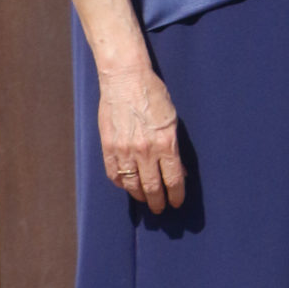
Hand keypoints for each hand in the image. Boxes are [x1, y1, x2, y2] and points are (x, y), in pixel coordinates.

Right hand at [97, 62, 184, 211]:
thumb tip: (179, 170)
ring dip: (139, 196)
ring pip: (132, 185)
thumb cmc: (153, 95)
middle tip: (160, 208)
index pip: (173, 179)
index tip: (177, 203)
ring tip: (145, 200)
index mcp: (165, 143)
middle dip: (158, 202)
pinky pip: (114, 174)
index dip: (176, 195)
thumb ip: (174, 147)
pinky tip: (127, 186)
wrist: (125, 78)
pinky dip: (121, 183)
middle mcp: (145, 150)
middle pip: (153, 187)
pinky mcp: (108, 146)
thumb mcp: (172, 120)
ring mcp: (124, 150)